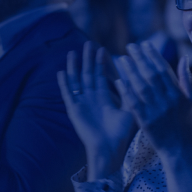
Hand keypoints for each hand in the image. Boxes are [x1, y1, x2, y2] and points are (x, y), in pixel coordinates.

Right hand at [57, 42, 136, 179]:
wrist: (109, 148)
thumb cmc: (121, 133)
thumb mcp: (129, 110)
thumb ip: (129, 94)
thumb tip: (130, 77)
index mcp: (104, 98)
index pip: (101, 76)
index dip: (101, 63)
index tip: (103, 49)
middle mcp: (91, 98)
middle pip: (88, 74)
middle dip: (88, 59)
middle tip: (89, 43)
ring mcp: (82, 103)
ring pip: (76, 81)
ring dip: (74, 67)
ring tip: (73, 52)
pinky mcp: (74, 110)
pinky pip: (68, 94)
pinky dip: (64, 83)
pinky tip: (61, 72)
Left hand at [112, 42, 191, 156]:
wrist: (178, 150)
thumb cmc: (184, 123)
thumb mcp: (191, 100)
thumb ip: (186, 79)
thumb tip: (185, 57)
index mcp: (179, 94)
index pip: (164, 70)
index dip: (153, 56)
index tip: (144, 44)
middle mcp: (168, 101)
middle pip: (152, 75)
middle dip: (141, 59)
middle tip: (130, 46)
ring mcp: (156, 111)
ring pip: (142, 87)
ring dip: (131, 72)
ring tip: (122, 59)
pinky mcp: (146, 122)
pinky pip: (134, 104)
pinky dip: (126, 92)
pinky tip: (118, 81)